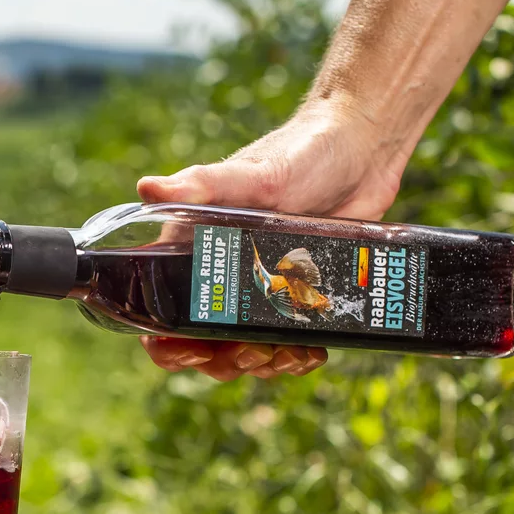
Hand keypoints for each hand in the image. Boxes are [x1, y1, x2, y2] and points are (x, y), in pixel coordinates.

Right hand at [134, 100, 407, 380]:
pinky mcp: (299, 292)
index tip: (190, 352)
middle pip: (205, 338)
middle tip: (253, 352)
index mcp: (197, 247)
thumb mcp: (253, 174)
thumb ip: (203, 186)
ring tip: (287, 355)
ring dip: (261, 363)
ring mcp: (263, 285)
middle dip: (224, 358)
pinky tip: (312, 352)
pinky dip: (295, 354)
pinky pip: (288, 338)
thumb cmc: (303, 152)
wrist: (365, 151)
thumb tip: (148, 189)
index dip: (167, 341)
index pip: (163, 307)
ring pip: (247, 344)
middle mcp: (224, 270)